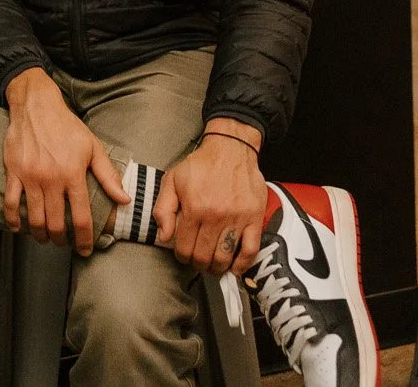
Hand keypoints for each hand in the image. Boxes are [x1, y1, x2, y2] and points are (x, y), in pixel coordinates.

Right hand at [3, 69, 128, 255]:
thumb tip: (125, 199)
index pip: (81, 217)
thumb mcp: (93, 147)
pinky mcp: (14, 172)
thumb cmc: (67, 127)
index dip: (85, 239)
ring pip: (34, 218)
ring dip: (40, 235)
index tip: (85, 250)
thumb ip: (108, 175)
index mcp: (73, 174)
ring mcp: (30, 176)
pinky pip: (10, 203)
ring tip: (46, 238)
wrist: (37, 106)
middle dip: (61, 241)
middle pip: (56, 223)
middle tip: (64, 244)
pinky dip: (13, 220)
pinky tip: (19, 228)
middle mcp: (51, 178)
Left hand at [154, 124, 265, 273]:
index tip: (183, 254)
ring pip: (225, 257)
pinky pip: (251, 250)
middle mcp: (216, 216)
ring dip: (217, 267)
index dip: (181, 256)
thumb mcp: (172, 180)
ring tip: (213, 264)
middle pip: (204, 256)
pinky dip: (243, 264)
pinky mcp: (254, 218)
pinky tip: (235, 267)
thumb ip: (163, 209)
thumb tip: (164, 236)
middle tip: (197, 260)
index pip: (185, 247)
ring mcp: (237, 218)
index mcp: (195, 207)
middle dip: (198, 264)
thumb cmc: (201, 165)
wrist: (231, 148)